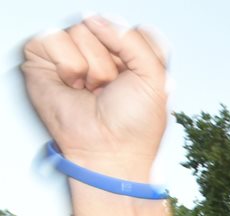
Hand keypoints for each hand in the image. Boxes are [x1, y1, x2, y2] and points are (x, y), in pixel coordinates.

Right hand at [22, 17, 167, 177]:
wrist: (110, 150)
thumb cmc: (134, 124)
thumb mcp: (155, 77)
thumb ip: (136, 40)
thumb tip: (96, 20)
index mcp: (129, 54)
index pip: (133, 29)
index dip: (136, 52)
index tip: (136, 78)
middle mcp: (100, 51)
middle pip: (105, 25)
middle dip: (112, 61)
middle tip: (111, 88)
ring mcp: (72, 53)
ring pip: (80, 31)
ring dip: (92, 67)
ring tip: (93, 90)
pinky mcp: (43, 59)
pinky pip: (53, 38)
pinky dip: (68, 66)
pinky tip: (73, 85)